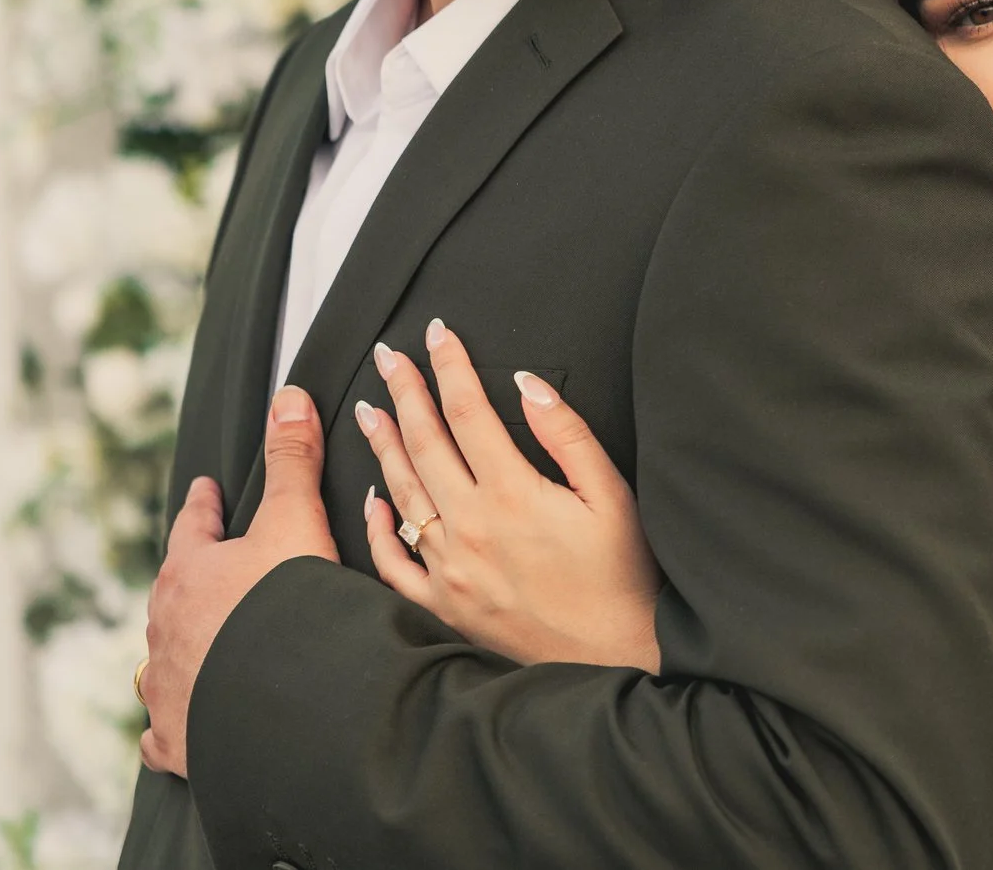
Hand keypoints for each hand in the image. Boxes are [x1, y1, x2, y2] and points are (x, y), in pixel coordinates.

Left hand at [138, 386, 339, 775]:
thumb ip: (293, 461)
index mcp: (190, 573)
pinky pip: (161, 730)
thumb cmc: (288, 607)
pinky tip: (174, 723)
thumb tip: (288, 396)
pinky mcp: (178, 735)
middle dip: (188, 578)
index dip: (203, 507)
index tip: (205, 493)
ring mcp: (168, 684)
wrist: (284, 697)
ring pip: (162, 659)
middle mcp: (167, 628)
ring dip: (179, 647)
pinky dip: (167, 722)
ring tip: (197, 645)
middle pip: (172, 593)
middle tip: (204, 568)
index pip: (192, 527)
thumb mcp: (297, 521)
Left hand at [357, 320, 661, 670]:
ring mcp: (449, 569)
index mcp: (513, 494)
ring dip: (383, 445)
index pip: (468, 412)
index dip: (450, 367)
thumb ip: (566, 434)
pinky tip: (374, 500)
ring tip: (370, 410)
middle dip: (405, 392)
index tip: (436, 335)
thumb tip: (525, 386)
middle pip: (425, 443)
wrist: (612, 658)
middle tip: (388, 358)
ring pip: (403, 493)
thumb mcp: (612, 495)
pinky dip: (380, 527)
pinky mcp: (442, 605)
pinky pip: (395, 562)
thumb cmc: (622, 577)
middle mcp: (471, 528)